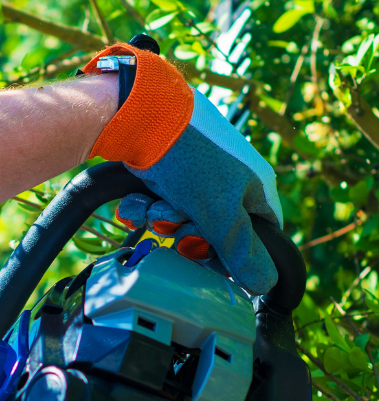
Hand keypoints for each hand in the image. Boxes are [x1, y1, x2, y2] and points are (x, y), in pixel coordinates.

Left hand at [83, 42, 282, 294]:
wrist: (139, 116)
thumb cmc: (190, 159)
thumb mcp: (220, 213)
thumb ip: (241, 251)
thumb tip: (264, 285)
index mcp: (254, 187)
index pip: (259, 236)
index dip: (235, 256)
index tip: (211, 262)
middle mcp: (227, 181)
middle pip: (211, 233)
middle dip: (187, 233)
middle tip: (175, 224)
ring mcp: (193, 176)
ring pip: (178, 220)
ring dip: (161, 218)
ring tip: (154, 204)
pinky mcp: (163, 173)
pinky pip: (156, 204)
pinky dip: (144, 205)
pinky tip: (137, 199)